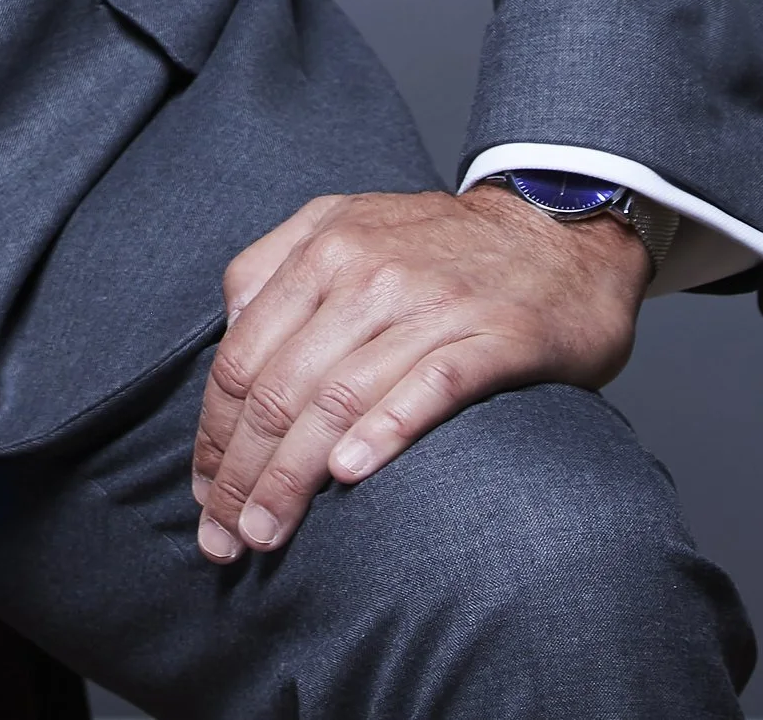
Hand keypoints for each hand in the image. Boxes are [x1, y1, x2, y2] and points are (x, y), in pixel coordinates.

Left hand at [190, 184, 648, 561]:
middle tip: (225, 538)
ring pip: (338, 396)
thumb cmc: (438, 244)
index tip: (205, 493)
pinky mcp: (496, 335)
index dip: (214, 432)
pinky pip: (430, 384)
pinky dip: (384, 428)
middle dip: (242, 471)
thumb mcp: (344, 224)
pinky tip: (349, 473)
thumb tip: (229, 334)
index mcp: (321, 248)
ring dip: (292, 475)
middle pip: (279, 385)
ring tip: (267, 534)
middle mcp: (367, 272)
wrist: (557, 229)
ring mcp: (431, 304)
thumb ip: (278, 266)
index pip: (242, 355)